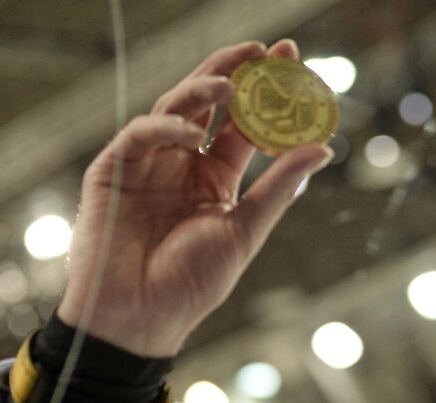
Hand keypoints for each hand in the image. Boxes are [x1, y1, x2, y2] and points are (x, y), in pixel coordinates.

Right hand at [58, 39, 332, 357]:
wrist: (139, 319)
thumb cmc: (190, 285)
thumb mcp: (244, 232)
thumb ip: (278, 188)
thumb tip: (322, 147)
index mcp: (213, 179)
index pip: (242, 125)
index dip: (265, 93)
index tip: (291, 60)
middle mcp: (181, 164)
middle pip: (209, 106)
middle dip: (235, 73)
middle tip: (263, 50)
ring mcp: (146, 164)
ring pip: (174, 109)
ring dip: (203, 90)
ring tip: (232, 84)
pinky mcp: (112, 172)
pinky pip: (140, 136)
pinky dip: (165, 128)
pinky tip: (191, 133)